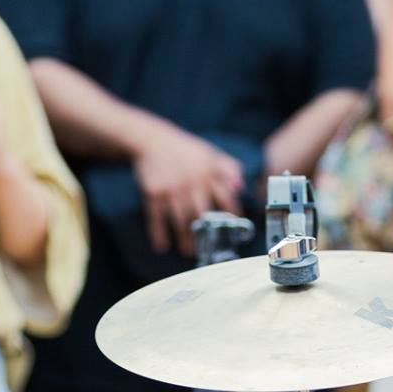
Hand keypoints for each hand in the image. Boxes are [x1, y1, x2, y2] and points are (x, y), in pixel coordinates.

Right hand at [133, 126, 242, 255]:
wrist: (151, 140)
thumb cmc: (184, 150)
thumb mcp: (209, 153)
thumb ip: (228, 168)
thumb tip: (241, 186)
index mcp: (208, 173)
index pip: (226, 196)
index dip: (231, 213)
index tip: (233, 228)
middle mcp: (192, 182)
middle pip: (202, 214)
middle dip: (206, 234)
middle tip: (209, 248)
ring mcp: (171, 189)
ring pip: (180, 220)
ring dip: (184, 239)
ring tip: (188, 252)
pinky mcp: (153, 193)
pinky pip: (156, 217)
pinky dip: (158, 233)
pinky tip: (161, 246)